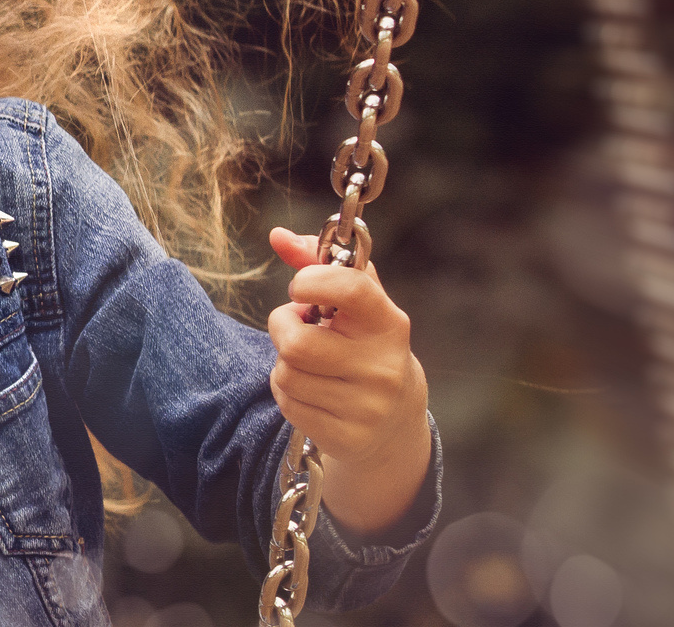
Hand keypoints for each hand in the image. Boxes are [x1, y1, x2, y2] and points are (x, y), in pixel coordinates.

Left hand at [265, 227, 431, 537]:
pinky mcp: (349, 438)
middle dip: (283, 328)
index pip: (350, 289)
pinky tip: (312, 390)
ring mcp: (369, 407)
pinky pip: (288, 404)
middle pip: (296, 344)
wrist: (395, 418)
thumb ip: (318, 261)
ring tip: (310, 361)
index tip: (300, 286)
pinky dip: (288, 393)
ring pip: (286, 374)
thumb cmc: (364, 342)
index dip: (312, 280)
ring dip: (284, 363)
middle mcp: (384, 366)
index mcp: (388, 323)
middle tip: (300, 326)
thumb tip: (277, 235)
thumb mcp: (354, 301)